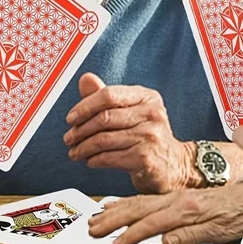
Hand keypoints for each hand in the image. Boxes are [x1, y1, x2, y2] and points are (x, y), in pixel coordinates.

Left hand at [64, 73, 200, 193]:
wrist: (173, 164)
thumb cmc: (147, 135)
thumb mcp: (131, 111)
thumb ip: (107, 96)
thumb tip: (85, 78)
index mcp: (147, 97)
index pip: (109, 95)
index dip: (85, 106)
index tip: (70, 118)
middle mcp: (152, 114)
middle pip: (104, 118)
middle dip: (80, 129)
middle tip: (68, 138)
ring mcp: (151, 136)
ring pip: (104, 139)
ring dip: (83, 147)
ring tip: (75, 152)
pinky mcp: (146, 159)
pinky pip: (109, 158)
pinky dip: (94, 160)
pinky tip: (90, 160)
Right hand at [88, 183, 242, 243]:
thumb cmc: (239, 215)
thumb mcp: (218, 232)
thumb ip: (190, 236)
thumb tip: (165, 242)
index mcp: (185, 211)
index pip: (151, 224)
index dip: (131, 235)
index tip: (114, 243)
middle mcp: (177, 201)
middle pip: (138, 209)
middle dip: (113, 219)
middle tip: (94, 228)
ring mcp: (175, 198)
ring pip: (139, 202)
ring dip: (116, 210)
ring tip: (98, 216)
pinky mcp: (176, 198)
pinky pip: (147, 199)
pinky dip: (129, 202)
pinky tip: (119, 205)